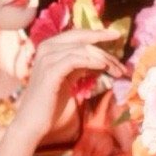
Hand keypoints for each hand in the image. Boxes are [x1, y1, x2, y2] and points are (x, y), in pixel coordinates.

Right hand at [13, 28, 128, 144]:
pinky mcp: (50, 71)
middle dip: (105, 50)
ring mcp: (47, 58)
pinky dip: (92, 62)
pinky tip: (104, 67)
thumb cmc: (50, 102)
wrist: (32, 122)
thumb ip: (80, 66)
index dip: (98, 34)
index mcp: (49, 46)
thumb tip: (100, 60)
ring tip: (118, 71)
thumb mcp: (68, 79)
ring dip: (103, 59)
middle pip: (82, 40)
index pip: (78, 34)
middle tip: (122, 65)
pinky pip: (75, 60)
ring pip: (82, 49)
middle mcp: (46, 47)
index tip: (117, 36)